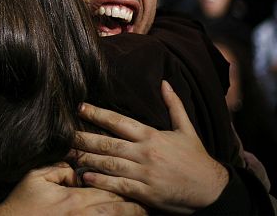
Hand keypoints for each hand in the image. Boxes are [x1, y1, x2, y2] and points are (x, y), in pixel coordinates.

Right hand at [0, 163, 146, 215]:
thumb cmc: (23, 203)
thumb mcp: (36, 178)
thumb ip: (59, 169)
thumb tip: (76, 167)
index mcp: (74, 198)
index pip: (107, 188)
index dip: (124, 184)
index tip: (137, 180)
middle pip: (118, 209)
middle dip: (136, 204)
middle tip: (150, 199)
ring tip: (145, 212)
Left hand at [70, 81, 228, 213]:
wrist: (212, 190)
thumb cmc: (197, 159)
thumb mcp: (187, 129)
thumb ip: (174, 106)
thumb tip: (165, 82)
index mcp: (152, 136)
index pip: (119, 121)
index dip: (98, 114)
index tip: (80, 108)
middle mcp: (145, 153)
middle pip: (108, 143)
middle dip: (84, 137)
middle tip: (64, 133)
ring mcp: (145, 174)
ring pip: (110, 163)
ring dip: (87, 158)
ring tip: (69, 153)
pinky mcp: (146, 193)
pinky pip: (119, 185)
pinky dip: (101, 181)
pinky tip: (86, 176)